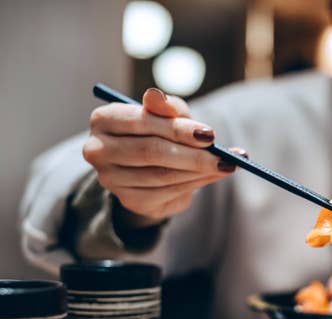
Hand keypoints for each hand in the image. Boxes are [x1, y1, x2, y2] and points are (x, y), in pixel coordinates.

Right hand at [83, 88, 240, 226]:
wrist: (150, 168)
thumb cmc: (159, 132)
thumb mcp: (167, 115)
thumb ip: (166, 106)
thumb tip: (156, 96)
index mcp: (104, 119)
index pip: (142, 122)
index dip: (178, 129)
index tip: (210, 134)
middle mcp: (98, 149)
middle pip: (151, 151)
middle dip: (193, 155)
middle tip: (224, 158)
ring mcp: (111, 178)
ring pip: (161, 175)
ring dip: (198, 172)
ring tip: (225, 165)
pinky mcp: (128, 200)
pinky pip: (166, 193)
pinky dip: (194, 184)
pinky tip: (211, 176)